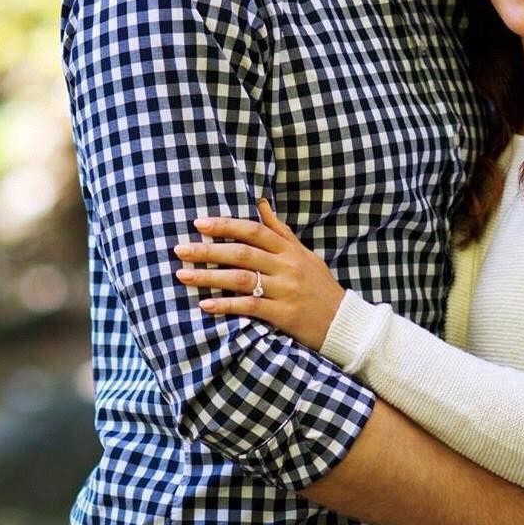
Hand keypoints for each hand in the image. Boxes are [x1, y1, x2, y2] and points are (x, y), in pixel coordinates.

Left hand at [173, 200, 344, 350]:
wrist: (343, 321)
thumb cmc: (319, 286)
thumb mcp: (304, 254)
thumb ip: (280, 231)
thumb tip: (261, 202)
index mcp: (290, 250)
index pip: (254, 231)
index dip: (226, 225)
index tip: (199, 223)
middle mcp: (287, 267)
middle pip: (242, 253)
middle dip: (208, 249)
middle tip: (180, 248)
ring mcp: (285, 290)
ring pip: (241, 278)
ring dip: (209, 277)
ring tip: (183, 275)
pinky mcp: (283, 314)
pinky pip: (250, 307)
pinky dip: (226, 305)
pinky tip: (205, 305)